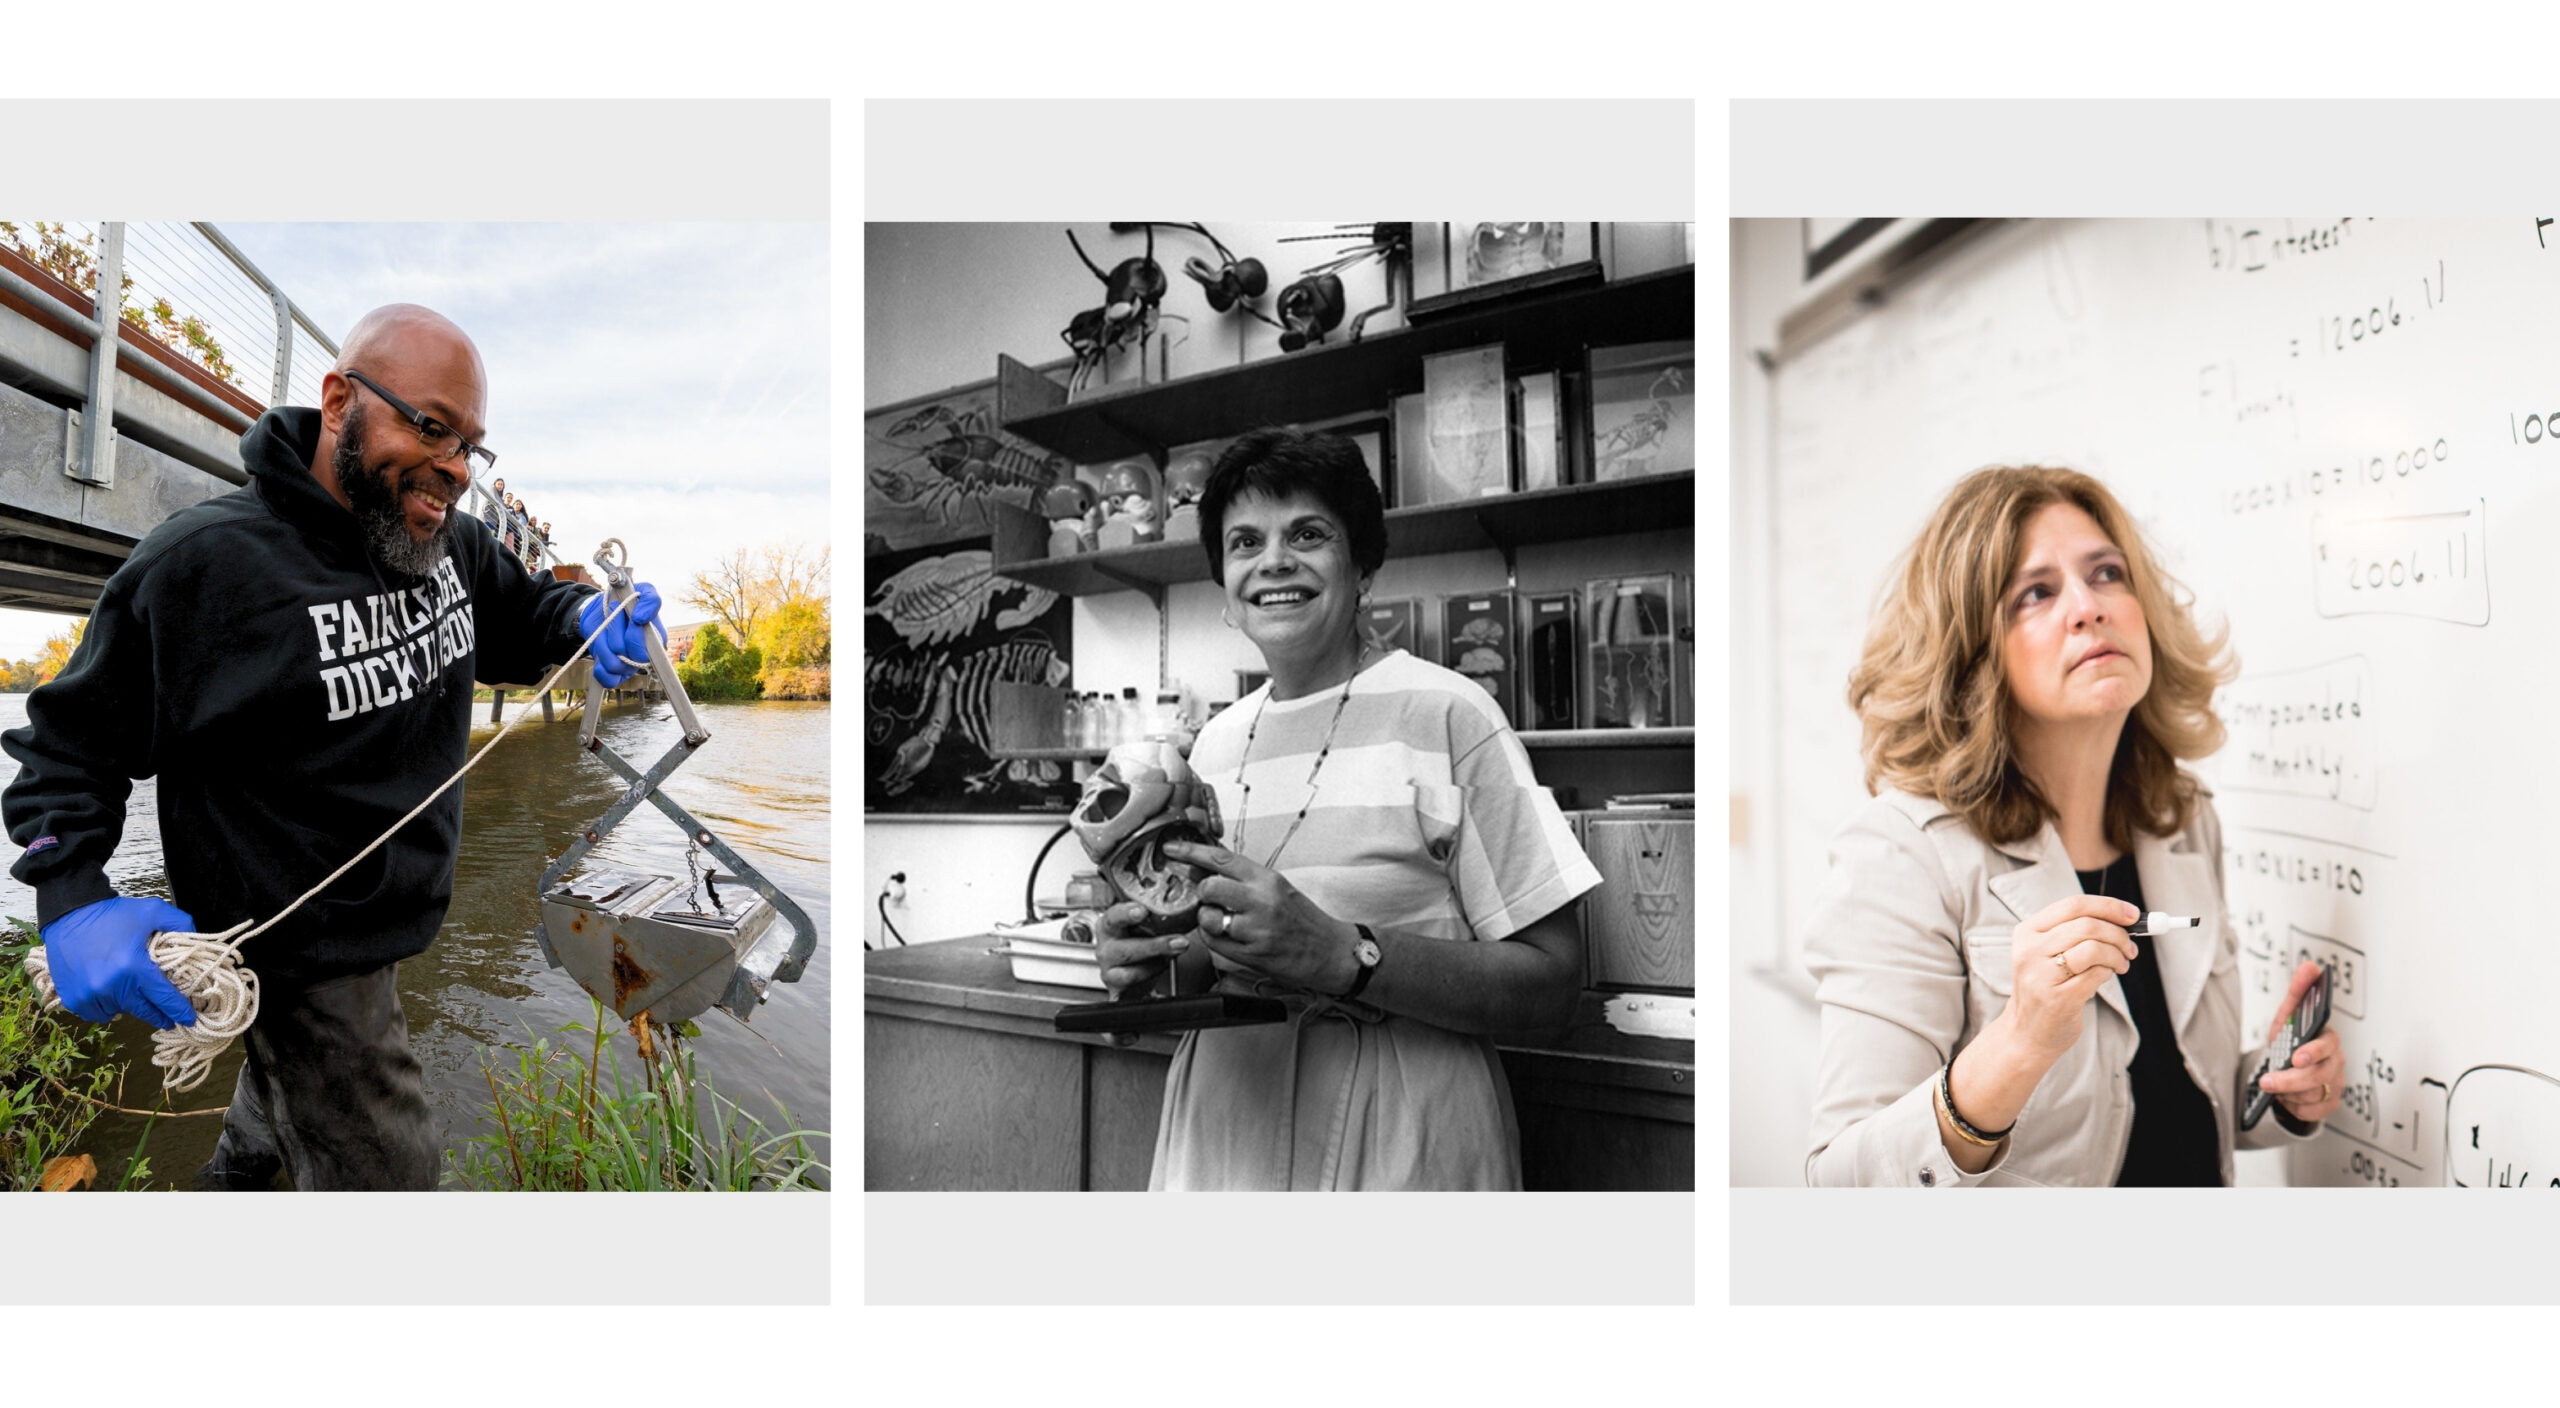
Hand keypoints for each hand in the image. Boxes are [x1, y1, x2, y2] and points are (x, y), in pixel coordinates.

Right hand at [38, 896, 199, 1028]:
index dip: (179, 1011)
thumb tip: (198, 940)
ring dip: (131, 1008)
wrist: (70, 913)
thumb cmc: (112, 913)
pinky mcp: (74, 998)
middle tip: (169, 1019)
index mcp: (134, 968)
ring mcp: (90, 995)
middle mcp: (112, 986)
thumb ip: (180, 923)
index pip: (164, 999)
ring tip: (138, 999)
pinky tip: (113, 999)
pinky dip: (107, 1009)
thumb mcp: (152, 910)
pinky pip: (97, 1014)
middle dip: (160, 1016)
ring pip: (121, 1012)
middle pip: (145, 1011)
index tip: (189, 1020)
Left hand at [580, 582, 667, 686]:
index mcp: (657, 640)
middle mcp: (644, 656)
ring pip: (615, 664)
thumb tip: (642, 619)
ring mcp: (629, 667)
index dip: (638, 637)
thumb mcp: (643, 590)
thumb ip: (650, 600)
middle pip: (632, 658)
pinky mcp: (613, 673)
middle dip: (618, 632)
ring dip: (604, 641)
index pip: (652, 650)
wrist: (601, 609)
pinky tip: (600, 646)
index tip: (632, 617)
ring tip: (605, 623)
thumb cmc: (625, 600)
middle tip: (615, 609)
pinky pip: (608, 679)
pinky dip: (600, 666)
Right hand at [1092, 899, 1189, 999]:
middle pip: (1126, 949)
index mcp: (1110, 925)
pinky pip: (1133, 990)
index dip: (1127, 913)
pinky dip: (1148, 987)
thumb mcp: (1147, 926)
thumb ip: (1159, 919)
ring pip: (1131, 973)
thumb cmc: (1140, 941)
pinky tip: (1159, 980)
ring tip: (1171, 959)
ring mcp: (1109, 970)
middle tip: (1179, 942)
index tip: (1143, 911)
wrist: (1136, 969)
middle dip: (1156, 946)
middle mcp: (1106, 948)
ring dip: (1156, 966)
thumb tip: (1189, 911)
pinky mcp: (1117, 989)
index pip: (1114, 917)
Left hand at [1167, 840, 1357, 995]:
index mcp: (1267, 880)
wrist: (1330, 952)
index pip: (1221, 859)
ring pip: (1208, 918)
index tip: (1172, 849)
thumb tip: (1206, 869)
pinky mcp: (1250, 954)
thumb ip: (1245, 879)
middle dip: (1203, 894)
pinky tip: (1230, 937)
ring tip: (1225, 921)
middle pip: (1209, 888)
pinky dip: (1214, 938)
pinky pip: (1214, 942)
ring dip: (1209, 919)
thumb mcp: (1278, 888)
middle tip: (1212, 899)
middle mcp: (1261, 902)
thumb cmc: (1304, 920)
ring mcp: (1255, 929)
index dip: (1191, 852)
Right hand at [2000, 893, 2138, 1062]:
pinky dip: (2109, 972)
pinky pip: (2097, 974)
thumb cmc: (2046, 988)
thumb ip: (2076, 932)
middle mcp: (2030, 950)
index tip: (2132, 914)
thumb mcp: (2047, 953)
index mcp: (2027, 932)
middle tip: (2130, 947)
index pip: (2073, 905)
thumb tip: (2124, 917)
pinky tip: (2106, 977)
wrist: (2026, 1033)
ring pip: (2094, 948)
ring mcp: (2042, 975)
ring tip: (2121, 964)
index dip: (2108, 906)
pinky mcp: (2059, 998)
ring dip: (2117, 955)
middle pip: (2087, 925)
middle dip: (2118, 934)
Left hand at [2261, 960, 2344, 1123]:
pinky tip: (2287, 1099)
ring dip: (2289, 1092)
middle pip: (2320, 1074)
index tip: (2296, 1057)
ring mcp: (2336, 1083)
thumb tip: (2310, 966)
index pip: (2328, 1045)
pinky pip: (2313, 1111)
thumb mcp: (2289, 1016)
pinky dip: (2295, 1107)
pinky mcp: (2330, 1103)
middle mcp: (2336, 1061)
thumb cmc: (2292, 1040)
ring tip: (2276, 1085)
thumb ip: (2299, 993)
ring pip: (2314, 1094)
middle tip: (2268, 1081)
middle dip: (2291, 1080)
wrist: (2286, 1069)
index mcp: (2328, 1039)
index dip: (2313, 1051)